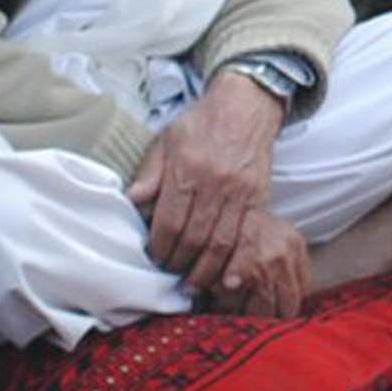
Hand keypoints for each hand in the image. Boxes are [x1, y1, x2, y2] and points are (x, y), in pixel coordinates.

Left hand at [129, 77, 306, 313]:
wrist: (245, 107)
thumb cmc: (201, 124)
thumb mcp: (166, 140)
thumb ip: (150, 173)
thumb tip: (132, 201)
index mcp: (187, 169)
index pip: (170, 222)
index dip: (159, 247)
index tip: (153, 257)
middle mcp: (215, 183)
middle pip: (195, 238)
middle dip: (179, 263)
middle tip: (169, 275)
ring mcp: (240, 192)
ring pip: (222, 244)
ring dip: (205, 270)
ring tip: (192, 284)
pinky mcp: (259, 198)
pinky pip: (245, 237)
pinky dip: (233, 259)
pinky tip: (222, 271)